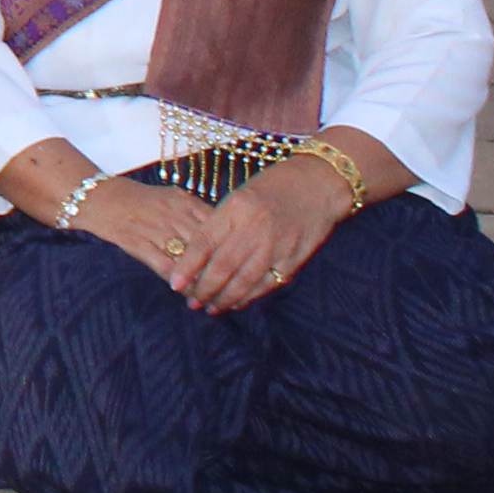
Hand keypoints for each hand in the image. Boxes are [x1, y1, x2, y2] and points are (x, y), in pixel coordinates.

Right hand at [72, 174, 222, 286]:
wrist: (100, 198)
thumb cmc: (139, 199)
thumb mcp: (173, 196)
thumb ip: (197, 212)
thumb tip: (223, 231)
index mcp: (185, 202)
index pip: (218, 227)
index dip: (231, 248)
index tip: (242, 265)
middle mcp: (174, 215)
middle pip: (207, 246)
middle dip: (221, 269)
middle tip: (233, 288)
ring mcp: (156, 229)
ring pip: (188, 259)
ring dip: (202, 281)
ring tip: (214, 297)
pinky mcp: (138, 243)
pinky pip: (165, 266)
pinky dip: (179, 281)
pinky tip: (187, 293)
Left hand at [184, 162, 355, 312]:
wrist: (319, 185)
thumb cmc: (274, 186)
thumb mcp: (241, 195)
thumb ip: (221, 222)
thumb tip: (198, 253)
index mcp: (236, 209)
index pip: (204, 242)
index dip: (187, 266)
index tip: (174, 283)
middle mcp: (254, 229)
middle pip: (223, 267)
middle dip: (204, 289)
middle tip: (192, 302)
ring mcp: (275, 246)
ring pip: (244, 281)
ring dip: (225, 299)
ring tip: (212, 307)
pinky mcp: (293, 259)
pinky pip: (267, 284)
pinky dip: (250, 296)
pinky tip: (238, 301)